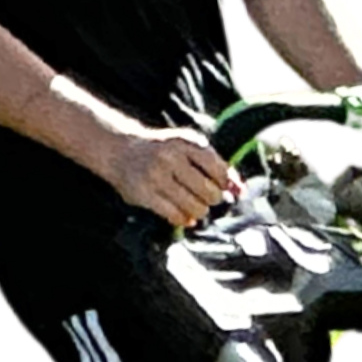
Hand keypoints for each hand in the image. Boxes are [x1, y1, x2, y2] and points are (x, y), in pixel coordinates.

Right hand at [108, 128, 242, 228]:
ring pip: (195, 207)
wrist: (120, 150)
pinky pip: (175, 215)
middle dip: (212, 199)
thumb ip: (217, 166)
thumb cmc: (163, 151)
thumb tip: (241, 190)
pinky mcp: (144, 194)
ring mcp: (155, 176)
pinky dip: (184, 219)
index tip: (219, 185)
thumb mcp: (189, 149)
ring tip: (195, 205)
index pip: (218, 169)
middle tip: (206, 197)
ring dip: (199, 211)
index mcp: (185, 142)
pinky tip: (183, 214)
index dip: (224, 183)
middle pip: (209, 192)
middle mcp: (170, 157)